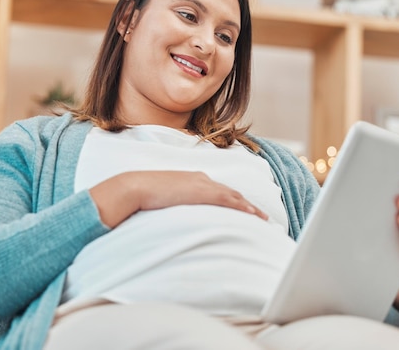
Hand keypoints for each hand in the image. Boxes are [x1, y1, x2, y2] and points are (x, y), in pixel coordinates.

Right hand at [90, 171, 267, 227]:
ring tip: (263, 219)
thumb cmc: (142, 195)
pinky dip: (242, 207)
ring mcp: (202, 184)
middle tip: (262, 216)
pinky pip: (227, 200)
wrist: (135, 187)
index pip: (219, 191)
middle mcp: (201, 179)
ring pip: (233, 196)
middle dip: (247, 204)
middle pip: (230, 192)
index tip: (245, 210)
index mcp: (192, 180)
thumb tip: (174, 216)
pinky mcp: (201, 192)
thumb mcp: (162, 199)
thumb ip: (173, 205)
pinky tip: (251, 215)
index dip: (234, 200)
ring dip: (249, 207)